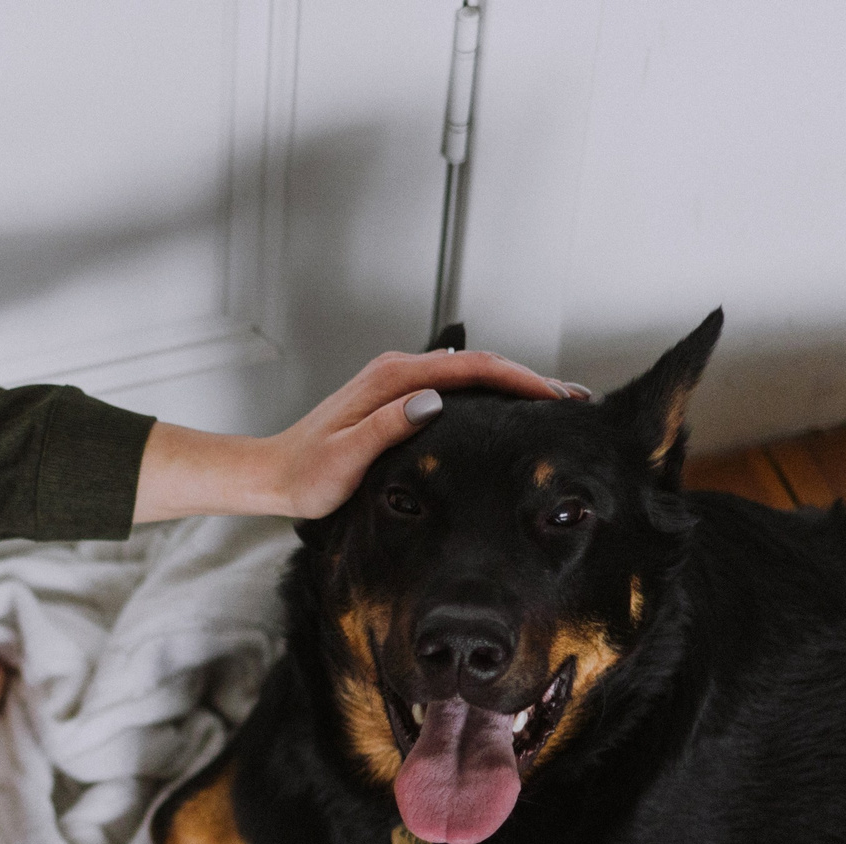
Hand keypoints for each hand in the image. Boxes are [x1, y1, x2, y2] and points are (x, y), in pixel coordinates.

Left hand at [132, 347, 583, 523]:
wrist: (273, 476)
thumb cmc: (307, 476)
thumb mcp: (346, 458)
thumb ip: (388, 427)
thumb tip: (434, 402)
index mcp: (392, 379)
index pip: (471, 368)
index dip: (519, 378)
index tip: (555, 395)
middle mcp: (397, 371)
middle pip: (478, 364)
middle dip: (527, 377)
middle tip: (573, 399)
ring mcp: (397, 382)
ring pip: (468, 375)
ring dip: (511, 385)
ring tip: (554, 404)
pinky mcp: (396, 399)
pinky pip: (454, 389)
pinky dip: (487, 394)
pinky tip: (506, 416)